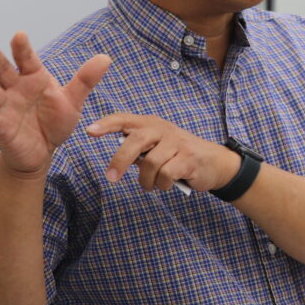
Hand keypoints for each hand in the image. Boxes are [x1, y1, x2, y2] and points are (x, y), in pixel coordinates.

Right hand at [0, 32, 110, 176]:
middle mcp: (17, 89)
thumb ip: (86, 80)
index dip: (23, 48)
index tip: (20, 34)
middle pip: (4, 71)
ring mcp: (6, 107)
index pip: (27, 60)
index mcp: (35, 79)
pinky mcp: (1, 127)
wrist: (43, 151)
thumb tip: (105, 58)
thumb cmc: (54, 121)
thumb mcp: (73, 100)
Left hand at [86, 114, 239, 192]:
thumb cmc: (179, 155)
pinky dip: (163, 184)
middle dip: (120, 161)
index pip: (125, 119)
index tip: (89, 132)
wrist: (215, 162)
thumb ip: (138, 149)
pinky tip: (168, 184)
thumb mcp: (158, 146)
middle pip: (136, 140)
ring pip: (150, 164)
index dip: (107, 124)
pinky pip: (166, 174)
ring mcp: (178, 143)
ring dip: (147, 181)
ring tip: (151, 185)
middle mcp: (164, 129)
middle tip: (111, 178)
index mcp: (152, 124)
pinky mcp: (189, 158)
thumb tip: (117, 161)